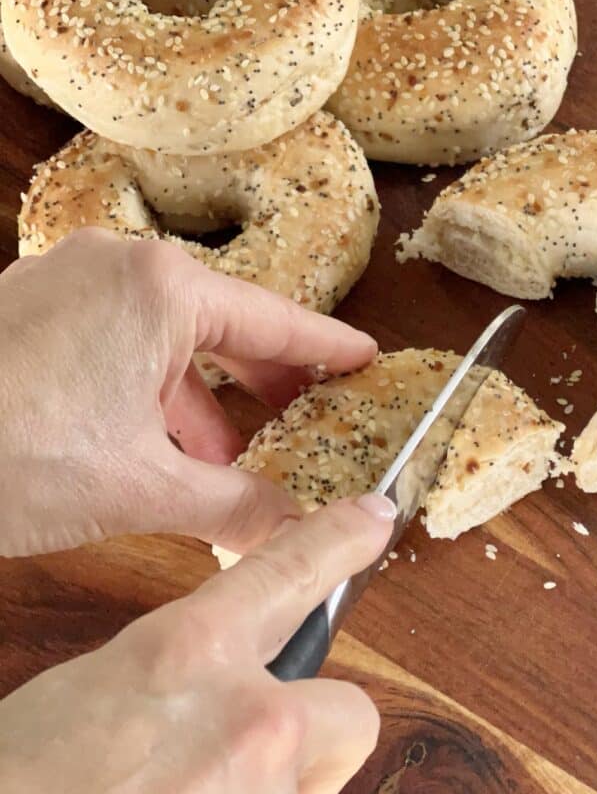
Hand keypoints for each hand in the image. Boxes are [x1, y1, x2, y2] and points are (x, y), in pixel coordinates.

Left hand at [0, 229, 376, 556]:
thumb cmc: (10, 451)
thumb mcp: (140, 484)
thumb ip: (233, 503)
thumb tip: (292, 528)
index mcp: (162, 289)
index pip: (275, 320)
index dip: (327, 348)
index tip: (365, 358)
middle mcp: (121, 265)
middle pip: (222, 323)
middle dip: (262, 383)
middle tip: (302, 418)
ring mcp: (73, 277)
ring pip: (166, 336)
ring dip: (200, 398)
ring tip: (223, 459)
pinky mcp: (37, 302)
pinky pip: (119, 336)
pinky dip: (149, 386)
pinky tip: (157, 443)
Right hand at [0, 496, 395, 793]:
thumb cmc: (26, 778)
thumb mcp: (102, 686)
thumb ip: (182, 673)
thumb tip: (214, 692)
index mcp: (193, 650)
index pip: (290, 570)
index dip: (339, 540)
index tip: (374, 522)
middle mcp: (251, 719)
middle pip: (353, 713)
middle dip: (315, 734)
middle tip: (255, 756)